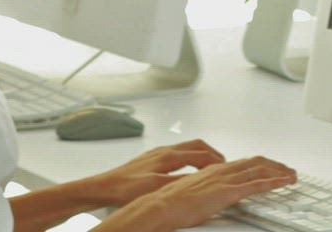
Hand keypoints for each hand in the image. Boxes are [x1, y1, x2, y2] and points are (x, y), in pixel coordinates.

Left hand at [94, 140, 225, 206]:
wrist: (104, 187)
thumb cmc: (125, 187)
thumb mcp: (156, 187)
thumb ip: (179, 182)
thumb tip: (198, 180)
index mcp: (168, 156)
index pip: (201, 154)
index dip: (217, 161)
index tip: (227, 166)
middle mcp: (164, 151)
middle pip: (197, 145)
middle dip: (213, 153)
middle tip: (223, 162)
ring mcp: (158, 153)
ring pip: (187, 147)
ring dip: (202, 153)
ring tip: (210, 163)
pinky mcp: (152, 159)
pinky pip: (178, 152)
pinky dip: (190, 157)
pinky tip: (187, 167)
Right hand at [103, 156, 295, 230]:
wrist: (159, 206)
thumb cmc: (168, 203)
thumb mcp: (191, 193)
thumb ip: (206, 191)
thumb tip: (212, 197)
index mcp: (212, 170)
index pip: (242, 163)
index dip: (258, 164)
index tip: (269, 167)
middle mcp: (220, 170)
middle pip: (254, 162)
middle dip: (273, 165)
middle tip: (286, 170)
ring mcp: (225, 180)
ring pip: (260, 170)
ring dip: (278, 172)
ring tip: (291, 176)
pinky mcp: (227, 192)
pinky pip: (257, 185)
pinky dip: (274, 182)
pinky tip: (284, 183)